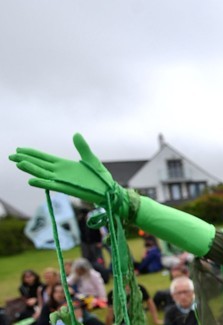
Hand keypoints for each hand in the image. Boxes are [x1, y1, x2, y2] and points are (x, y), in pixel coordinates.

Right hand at [9, 134, 127, 214]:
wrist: (109, 190)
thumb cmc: (100, 177)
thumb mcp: (91, 159)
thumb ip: (82, 147)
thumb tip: (76, 134)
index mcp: (63, 165)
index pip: (43, 158)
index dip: (32, 154)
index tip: (19, 149)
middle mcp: (60, 172)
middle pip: (39, 165)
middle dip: (25, 160)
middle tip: (11, 156)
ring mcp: (62, 180)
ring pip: (43, 174)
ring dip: (31, 170)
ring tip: (18, 163)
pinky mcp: (67, 188)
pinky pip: (52, 186)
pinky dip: (42, 183)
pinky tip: (31, 180)